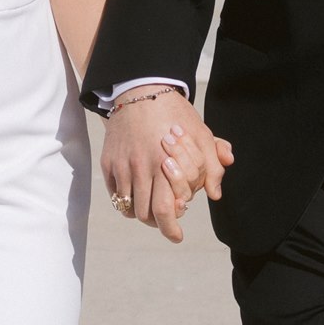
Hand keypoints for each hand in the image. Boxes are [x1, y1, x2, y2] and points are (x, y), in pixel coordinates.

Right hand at [100, 88, 233, 243]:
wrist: (141, 89)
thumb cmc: (175, 113)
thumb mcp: (200, 134)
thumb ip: (212, 165)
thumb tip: (215, 194)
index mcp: (165, 162)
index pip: (165, 209)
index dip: (171, 228)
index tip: (177, 235)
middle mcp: (141, 166)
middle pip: (146, 214)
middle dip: (158, 225)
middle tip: (167, 224)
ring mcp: (122, 165)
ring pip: (129, 206)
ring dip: (142, 214)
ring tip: (153, 210)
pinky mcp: (109, 162)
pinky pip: (116, 193)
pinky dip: (126, 201)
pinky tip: (138, 196)